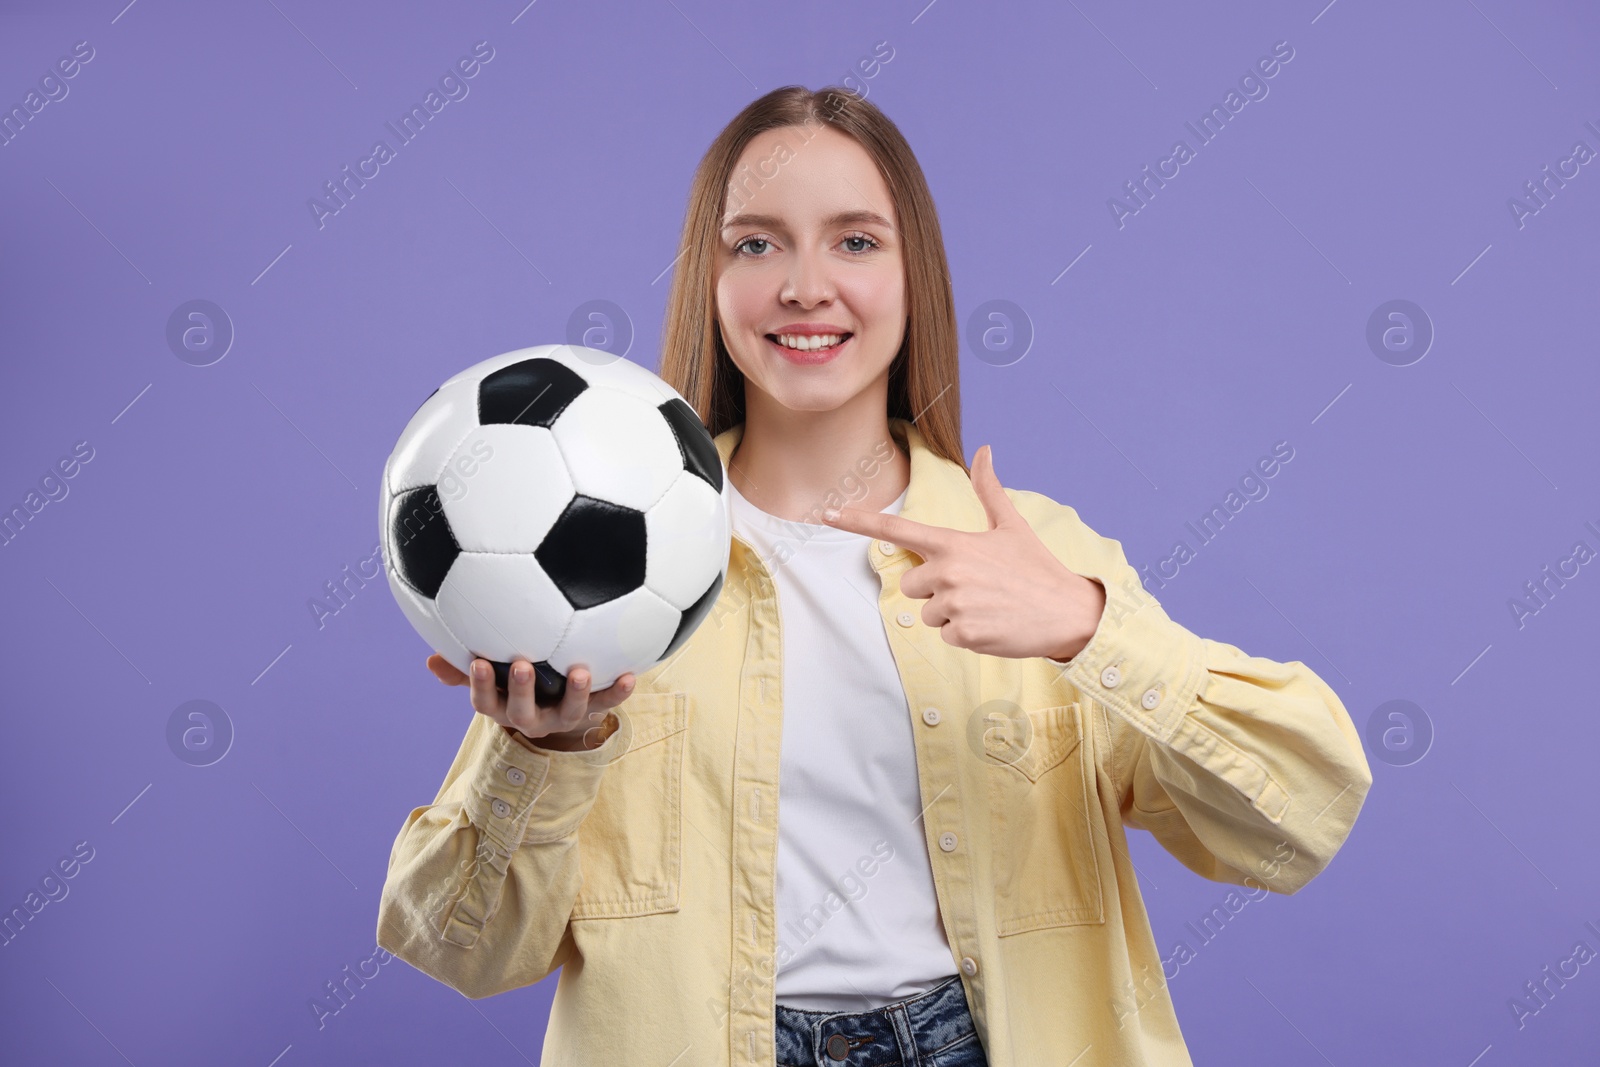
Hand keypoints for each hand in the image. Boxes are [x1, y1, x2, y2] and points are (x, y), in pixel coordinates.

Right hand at [426, 654, 635, 750]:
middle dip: (521, 690)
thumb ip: (461, 665)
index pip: (484, 701)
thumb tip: (430, 661)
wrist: (555, 699)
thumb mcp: (488, 672)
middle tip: (521, 664)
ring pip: (568, 714)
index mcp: (502, 706)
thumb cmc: (512, 677)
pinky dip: (617, 692)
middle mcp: (531, 717)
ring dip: (575, 695)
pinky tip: (629, 674)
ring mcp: (563, 715)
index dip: (479, 685)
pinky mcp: (592, 709)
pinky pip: (605, 704)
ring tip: (579, 672)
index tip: (476, 662)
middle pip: (522, 712)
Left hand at [821, 444, 1105, 660]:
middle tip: (974, 587)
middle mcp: (948, 571)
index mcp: (954, 543)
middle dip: (934, 589)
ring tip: (987, 606)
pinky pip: (945, 636)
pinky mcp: (964, 634)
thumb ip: (989, 489)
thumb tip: (985, 449)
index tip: (827, 513)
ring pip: (927, 613)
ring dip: (951, 614)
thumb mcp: (1012, 525)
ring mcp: (955, 604)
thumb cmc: (1036, 567)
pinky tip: (992, 624)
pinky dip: (966, 634)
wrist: (1069, 611)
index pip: (896, 530)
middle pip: (910, 585)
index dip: (858, 521)